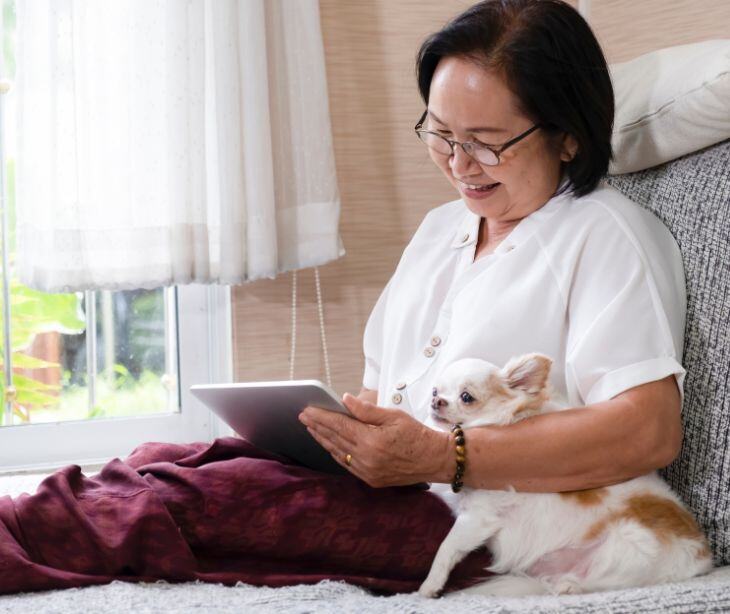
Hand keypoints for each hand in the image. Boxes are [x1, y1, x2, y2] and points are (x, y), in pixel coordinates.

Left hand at [299, 393, 449, 487]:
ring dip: (323, 440)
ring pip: (338, 453)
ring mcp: (368, 472)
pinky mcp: (371, 480)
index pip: (339, 426)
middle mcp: (367, 459)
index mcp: (372, 441)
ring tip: (311, 428)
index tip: (308, 409)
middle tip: (303, 416)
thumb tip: (345, 399)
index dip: (322, 417)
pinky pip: (347, 465)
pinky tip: (328, 445)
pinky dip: (336, 453)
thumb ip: (366, 410)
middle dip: (317, 426)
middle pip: (335, 440)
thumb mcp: (394, 416)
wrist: (435, 459)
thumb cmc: (417, 434)